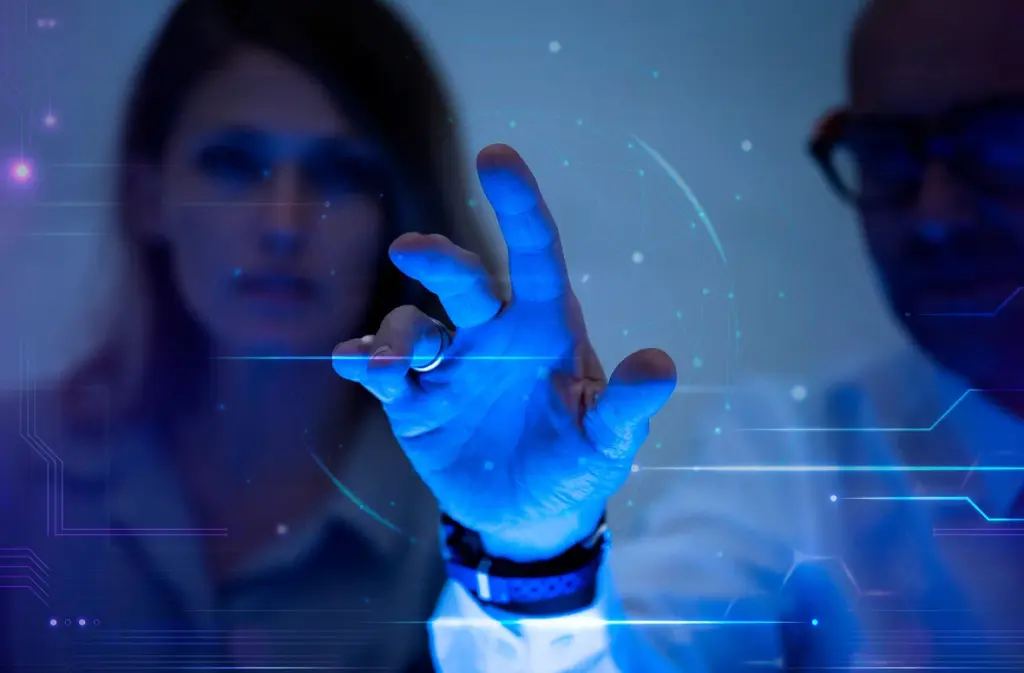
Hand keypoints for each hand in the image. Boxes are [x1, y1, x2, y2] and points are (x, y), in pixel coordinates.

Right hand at [332, 144, 676, 561]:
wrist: (533, 515)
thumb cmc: (579, 462)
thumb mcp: (607, 438)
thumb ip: (627, 405)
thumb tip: (659, 364)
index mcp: (544, 328)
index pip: (534, 253)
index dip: (517, 204)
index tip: (495, 155)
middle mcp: (492, 335)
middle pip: (463, 280)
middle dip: (439, 260)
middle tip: (412, 253)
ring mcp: (450, 368)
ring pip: (413, 327)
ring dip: (398, 335)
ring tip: (391, 367)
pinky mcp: (415, 405)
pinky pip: (381, 372)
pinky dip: (363, 360)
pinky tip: (356, 360)